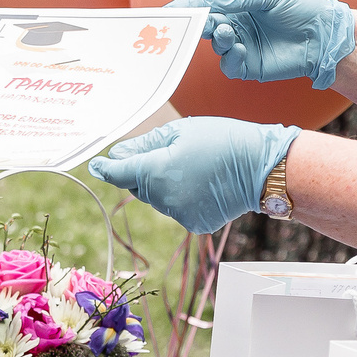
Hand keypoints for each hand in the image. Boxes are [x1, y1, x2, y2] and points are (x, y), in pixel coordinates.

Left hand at [90, 118, 298, 234]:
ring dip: (164, 184)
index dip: (105, 168)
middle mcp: (164, 199)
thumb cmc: (222, 140)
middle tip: (167, 153)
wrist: (261, 167)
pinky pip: (177, 209)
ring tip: (193, 166)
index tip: (95, 164)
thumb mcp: (180, 132)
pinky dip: (182, 197)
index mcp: (156, 172)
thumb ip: (144, 145)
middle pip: (139, 185)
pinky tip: (203, 183)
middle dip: (144, 171)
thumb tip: (118, 155)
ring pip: (158, 199)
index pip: (119, 173)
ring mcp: (180, 214)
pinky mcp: (195, 223)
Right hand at [173, 0, 354, 88]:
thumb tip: (208, 1)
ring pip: (215, 45)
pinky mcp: (250, 67)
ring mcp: (242, 47)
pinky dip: (230, 57)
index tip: (169, 10)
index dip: (188, 7)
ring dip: (217, 38)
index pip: (207, 4)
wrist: (326, 37)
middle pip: (206, 25)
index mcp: (239, 6)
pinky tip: (241, 49)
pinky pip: (229, 65)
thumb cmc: (302, 9)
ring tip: (227, 32)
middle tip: (195, 22)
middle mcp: (237, 26)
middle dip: (197, 24)